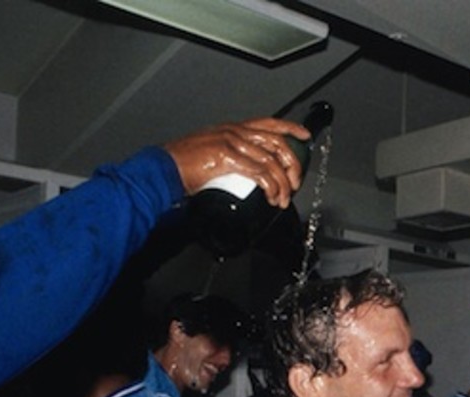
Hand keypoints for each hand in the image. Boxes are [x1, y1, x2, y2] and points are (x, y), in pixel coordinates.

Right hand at [165, 117, 311, 208]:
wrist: (163, 169)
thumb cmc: (183, 165)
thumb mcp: (213, 155)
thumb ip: (233, 158)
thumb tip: (250, 175)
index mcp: (232, 129)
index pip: (268, 124)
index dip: (290, 128)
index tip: (305, 136)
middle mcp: (234, 132)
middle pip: (276, 142)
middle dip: (292, 164)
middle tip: (295, 182)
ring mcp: (232, 143)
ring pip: (271, 160)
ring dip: (282, 183)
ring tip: (282, 198)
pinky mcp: (228, 158)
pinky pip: (260, 173)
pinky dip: (271, 187)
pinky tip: (271, 197)